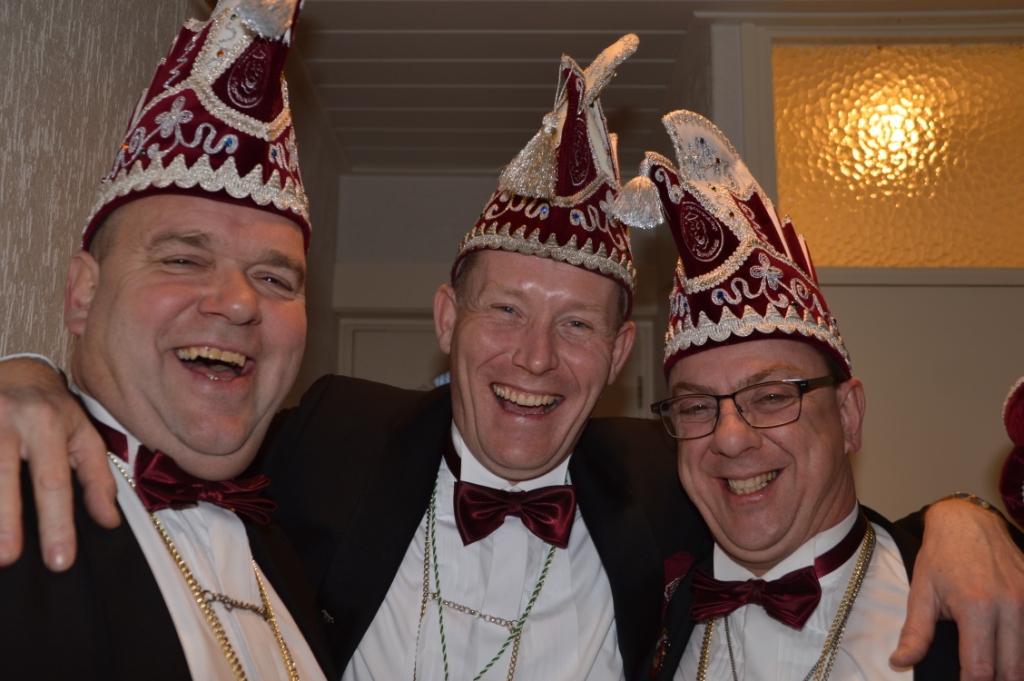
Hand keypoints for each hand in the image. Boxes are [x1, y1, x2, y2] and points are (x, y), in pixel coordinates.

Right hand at [0, 358, 117, 570]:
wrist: (18, 373)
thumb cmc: (54, 412)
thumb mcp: (84, 436)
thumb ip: (97, 479)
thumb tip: (108, 521)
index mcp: (48, 425)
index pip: (54, 482)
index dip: (57, 523)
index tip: (59, 561)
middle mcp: (8, 421)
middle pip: (3, 477)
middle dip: (5, 522)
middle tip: (8, 559)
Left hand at [891, 498, 1023, 679]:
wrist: (968, 522)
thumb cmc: (941, 557)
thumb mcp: (922, 592)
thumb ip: (915, 633)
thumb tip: (899, 662)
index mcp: (976, 607)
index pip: (981, 667)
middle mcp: (1010, 606)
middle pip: (1013, 670)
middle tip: (978, 679)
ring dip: (1013, 671)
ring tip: (993, 672)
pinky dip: (1023, 650)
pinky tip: (1008, 651)